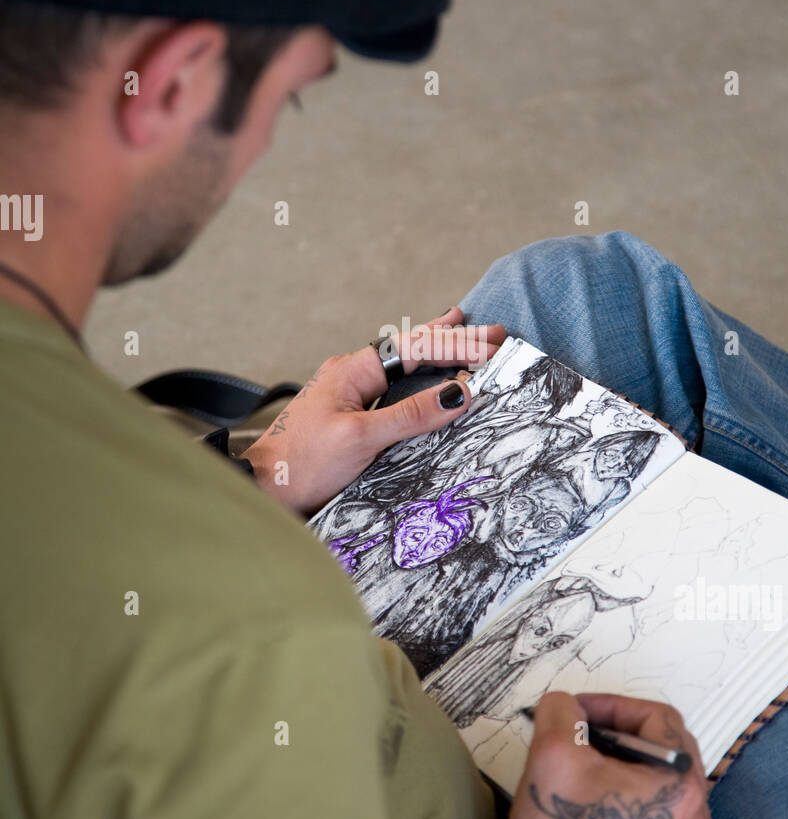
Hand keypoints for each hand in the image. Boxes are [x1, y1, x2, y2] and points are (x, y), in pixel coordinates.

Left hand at [241, 307, 506, 514]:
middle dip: (453, 340)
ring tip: (461, 329)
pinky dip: (418, 375)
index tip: (493, 344)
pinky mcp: (349, 414)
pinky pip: (393, 386)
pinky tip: (424, 374)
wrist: (263, 489)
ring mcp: (349, 393)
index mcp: (353, 371)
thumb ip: (410, 415)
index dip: (457, 346)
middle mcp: (351, 374)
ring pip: (403, 364)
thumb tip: (458, 394)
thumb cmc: (302, 463)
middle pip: (411, 350)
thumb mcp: (361, 438)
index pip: (416, 349)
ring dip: (436, 351)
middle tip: (493, 333)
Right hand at [507, 692, 713, 818]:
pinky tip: (591, 807)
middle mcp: (698, 816)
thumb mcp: (551, 755)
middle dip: (618, 735)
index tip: (576, 714)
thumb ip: (560, 712)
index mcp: (682, 785)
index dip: (612, 705)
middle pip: (664, 749)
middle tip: (579, 737)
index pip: (656, 717)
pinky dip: (627, 799)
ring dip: (622, 766)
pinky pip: (655, 815)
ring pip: (658, 782)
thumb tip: (567, 706)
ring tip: (581, 771)